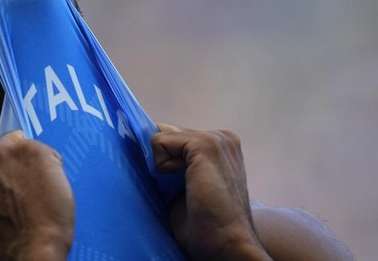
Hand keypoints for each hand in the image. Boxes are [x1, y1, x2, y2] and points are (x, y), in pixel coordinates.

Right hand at [0, 131, 73, 260]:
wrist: (30, 243)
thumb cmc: (1, 239)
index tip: (0, 185)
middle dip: (5, 165)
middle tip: (18, 188)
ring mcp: (2, 149)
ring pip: (17, 147)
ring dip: (25, 162)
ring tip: (34, 188)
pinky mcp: (30, 148)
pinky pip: (43, 152)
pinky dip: (48, 165)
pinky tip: (48, 185)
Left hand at [152, 125, 270, 260]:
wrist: (226, 243)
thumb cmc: (206, 224)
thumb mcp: (187, 185)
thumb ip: (176, 162)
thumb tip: (151, 147)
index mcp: (221, 147)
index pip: (176, 138)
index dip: (166, 160)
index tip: (177, 184)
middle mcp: (222, 138)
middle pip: (167, 133)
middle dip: (165, 161)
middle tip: (186, 189)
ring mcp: (216, 138)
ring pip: (162, 136)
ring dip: (164, 166)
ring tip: (189, 189)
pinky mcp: (205, 144)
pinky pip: (160, 141)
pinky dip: (162, 166)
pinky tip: (187, 185)